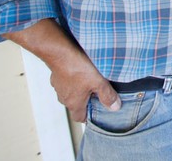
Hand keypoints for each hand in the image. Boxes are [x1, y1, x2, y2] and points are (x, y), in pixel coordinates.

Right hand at [4, 19, 119, 122]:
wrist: (60, 53)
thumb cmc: (77, 68)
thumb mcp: (99, 82)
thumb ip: (108, 95)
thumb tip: (115, 107)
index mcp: (74, 103)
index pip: (80, 118)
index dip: (89, 116)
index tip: (97, 112)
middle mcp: (64, 98)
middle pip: (76, 105)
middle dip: (87, 101)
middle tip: (98, 93)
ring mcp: (59, 87)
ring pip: (70, 93)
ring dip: (80, 89)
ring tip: (90, 79)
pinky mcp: (56, 77)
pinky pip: (66, 82)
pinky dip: (73, 79)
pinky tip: (80, 70)